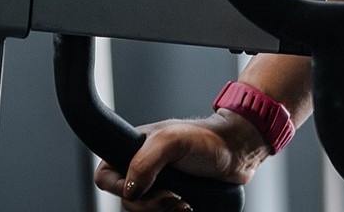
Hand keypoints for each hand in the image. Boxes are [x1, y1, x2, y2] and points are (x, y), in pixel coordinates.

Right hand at [94, 111, 266, 211]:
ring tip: (182, 203)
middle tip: (170, 198)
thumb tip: (129, 190)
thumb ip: (145, 162)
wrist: (238, 152)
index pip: (105, 175)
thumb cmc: (208, 139)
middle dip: (147, 204)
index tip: (140, 189)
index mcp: (137, 148)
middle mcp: (145, 167)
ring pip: (144, 211)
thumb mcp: (172, 142)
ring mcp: (160, 184)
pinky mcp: (174, 198)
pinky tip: (186, 207)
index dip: (117, 187)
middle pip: (126, 199)